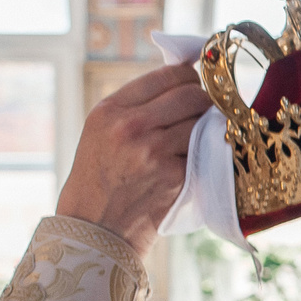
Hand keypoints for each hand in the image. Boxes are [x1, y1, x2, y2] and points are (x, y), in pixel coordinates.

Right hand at [54, 62, 210, 258]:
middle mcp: (131, 126)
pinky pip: (204, 151)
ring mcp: (154, 152)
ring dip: (204, 129)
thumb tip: (186, 75)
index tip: (193, 85)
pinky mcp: (175, 176)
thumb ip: (137, 102)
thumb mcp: (102, 129)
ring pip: (202, 122)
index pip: (168, 74)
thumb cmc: (100, 176)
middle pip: (192, 94)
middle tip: (199, 113)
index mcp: (111, 109)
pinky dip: (202, 155)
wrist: (96, 227)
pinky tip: (187, 163)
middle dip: (202, 102)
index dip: (188, 78)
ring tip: (190, 140)